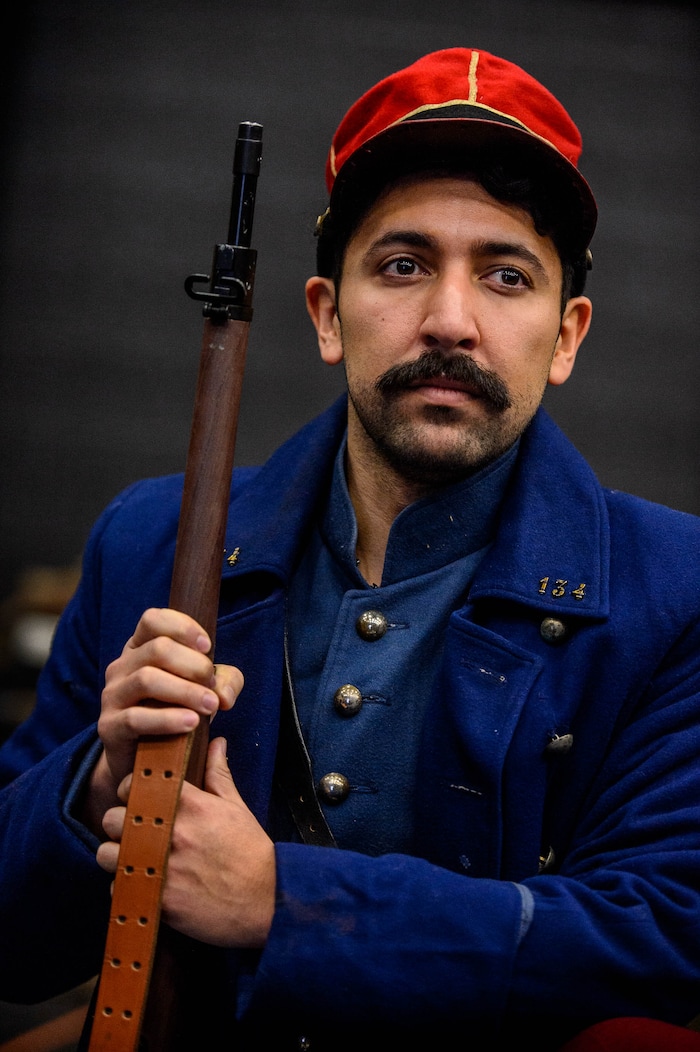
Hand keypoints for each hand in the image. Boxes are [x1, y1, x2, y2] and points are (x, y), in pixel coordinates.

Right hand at [84, 608, 242, 834]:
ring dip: (185, 691)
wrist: (140, 759)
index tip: (208, 646)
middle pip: (157, 649)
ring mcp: (111, 695)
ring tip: (210, 706)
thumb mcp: (203, 689)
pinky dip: (167, 719)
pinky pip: (136, 717)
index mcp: (140, 648)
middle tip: (212, 684)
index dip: (182, 627)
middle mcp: (121, 666)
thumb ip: (224, 682)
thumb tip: (226, 695)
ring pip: (147, 679)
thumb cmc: (174, 712)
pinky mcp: (109, 726)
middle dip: (193, 665)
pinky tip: (191, 723)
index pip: (153, 619)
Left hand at [98, 737, 274, 948]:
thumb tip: (216, 742)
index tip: (137, 797)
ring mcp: (162, 867)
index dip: (130, 789)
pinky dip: (126, 886)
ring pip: (107, 854)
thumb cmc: (250, 850)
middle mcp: (171, 832)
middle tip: (134, 829)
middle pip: (112, 818)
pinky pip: (119, 887)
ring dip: (116, 855)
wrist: (267, 898)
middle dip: (119, 823)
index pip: (135, 784)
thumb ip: (218, 773)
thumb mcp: (235, 806)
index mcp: (189, 805)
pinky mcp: (158, 899)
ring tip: (133, 857)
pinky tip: (144, 882)